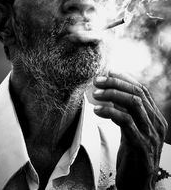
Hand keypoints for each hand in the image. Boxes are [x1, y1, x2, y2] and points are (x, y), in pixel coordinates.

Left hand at [93, 71, 167, 189]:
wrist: (139, 185)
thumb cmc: (133, 155)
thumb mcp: (132, 130)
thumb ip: (126, 113)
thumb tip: (109, 94)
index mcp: (155, 117)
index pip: (142, 90)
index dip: (124, 79)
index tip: (108, 72)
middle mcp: (157, 123)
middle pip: (137, 93)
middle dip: (115, 83)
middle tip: (96, 81)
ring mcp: (151, 134)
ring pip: (133, 103)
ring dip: (112, 94)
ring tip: (95, 93)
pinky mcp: (141, 146)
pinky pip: (126, 121)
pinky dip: (110, 111)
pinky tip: (97, 110)